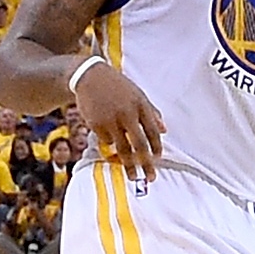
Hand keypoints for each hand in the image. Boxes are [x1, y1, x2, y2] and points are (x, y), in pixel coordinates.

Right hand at [74, 61, 165, 180]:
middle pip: (139, 144)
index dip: (157, 147)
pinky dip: (111, 146)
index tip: (158, 159)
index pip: (153, 131)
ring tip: (133, 177)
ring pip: (122, 148)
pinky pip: (106, 142)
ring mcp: (111, 120)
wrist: (90, 76)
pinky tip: (110, 142)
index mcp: (140, 105)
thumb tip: (164, 129)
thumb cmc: (118, 86)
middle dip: (146, 163)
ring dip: (129, 165)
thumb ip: (151, 112)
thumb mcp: (138, 94)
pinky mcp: (96, 124)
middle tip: (151, 177)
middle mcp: (127, 114)